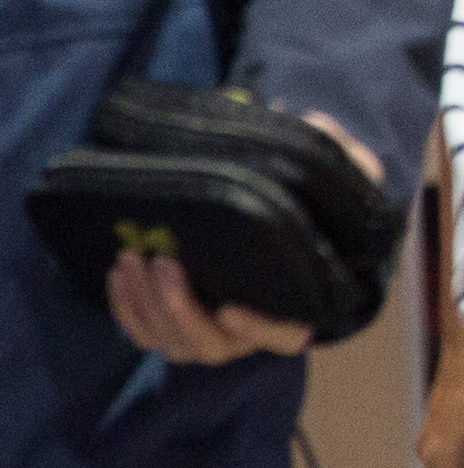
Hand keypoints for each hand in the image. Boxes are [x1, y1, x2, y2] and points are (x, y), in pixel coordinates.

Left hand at [101, 114, 371, 367]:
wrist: (273, 234)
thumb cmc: (310, 207)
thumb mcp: (338, 178)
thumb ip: (339, 156)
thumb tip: (308, 124)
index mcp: (299, 307)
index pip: (284, 334)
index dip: (258, 330)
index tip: (232, 310)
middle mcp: (251, 334)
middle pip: (212, 344)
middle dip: (180, 308)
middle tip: (163, 261)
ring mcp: (211, 336)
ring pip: (172, 341)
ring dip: (146, 305)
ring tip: (133, 257)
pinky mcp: (176, 328)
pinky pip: (145, 334)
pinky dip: (126, 309)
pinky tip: (119, 272)